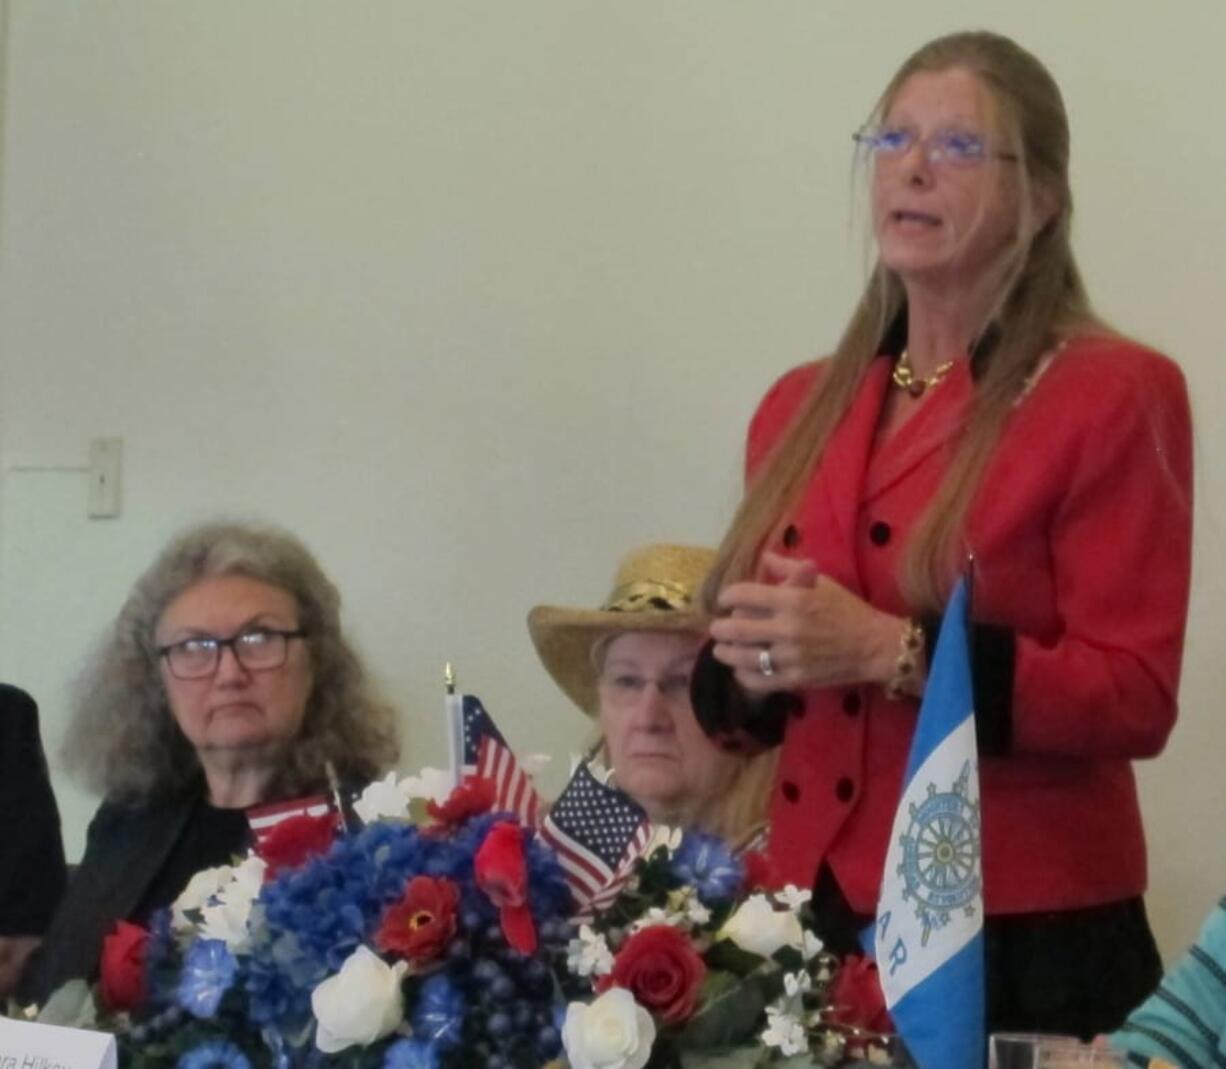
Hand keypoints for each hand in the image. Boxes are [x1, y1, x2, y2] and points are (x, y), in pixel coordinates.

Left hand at [708, 550, 904, 694]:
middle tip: (716, 628)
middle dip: (720, 628)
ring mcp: (791, 657)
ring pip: (743, 657)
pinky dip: (744, 675)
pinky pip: (759, 680)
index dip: (728, 596)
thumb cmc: (847, 609)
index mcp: (793, 600)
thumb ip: (790, 569)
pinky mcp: (795, 679)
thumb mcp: (823, 582)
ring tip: (721, 650)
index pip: (744, 595)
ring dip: (725, 653)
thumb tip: (765, 557)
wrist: (874, 646)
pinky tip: (741, 669)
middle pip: (737, 629)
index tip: (725, 600)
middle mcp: (788, 628)